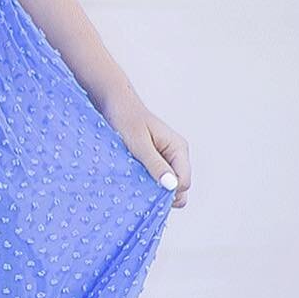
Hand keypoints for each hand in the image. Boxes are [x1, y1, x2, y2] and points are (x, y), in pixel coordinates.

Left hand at [97, 84, 191, 208]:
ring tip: (134, 183)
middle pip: (179, 188)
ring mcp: (165, 160)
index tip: (148, 189)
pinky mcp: (153, 163)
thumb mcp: (139, 143)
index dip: (169, 191)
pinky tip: (132, 181)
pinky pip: (155, 181)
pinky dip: (145, 185)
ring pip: (167, 187)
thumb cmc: (126, 118)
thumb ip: (155, 164)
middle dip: (162, 193)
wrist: (114, 104)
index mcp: (178, 149)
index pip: (184, 182)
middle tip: (139, 187)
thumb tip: (171, 186)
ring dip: (152, 190)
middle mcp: (176, 156)